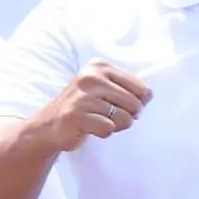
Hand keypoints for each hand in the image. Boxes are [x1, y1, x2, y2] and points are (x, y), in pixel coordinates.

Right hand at [25, 57, 151, 152]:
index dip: (136, 104)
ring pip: (125, 118)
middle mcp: (91, 77)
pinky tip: (89, 127)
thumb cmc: (85, 107)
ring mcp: (83, 96)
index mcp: (100, 66)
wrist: (49, 124)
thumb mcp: (104, 88)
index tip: (118, 105)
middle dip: (126, 116)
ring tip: (97, 120)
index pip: (143, 90)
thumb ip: (128, 89)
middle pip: (135, 104)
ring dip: (115, 125)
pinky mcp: (77, 115)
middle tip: (105, 115)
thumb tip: (148, 96)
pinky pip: (109, 129)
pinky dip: (103, 133)